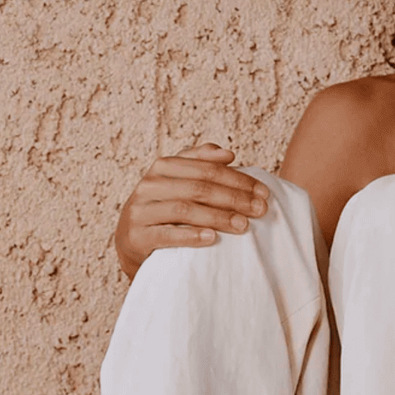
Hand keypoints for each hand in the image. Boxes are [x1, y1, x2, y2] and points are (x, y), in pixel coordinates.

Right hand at [114, 143, 269, 278]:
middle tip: (260, 209)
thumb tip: (227, 153)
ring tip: (243, 225)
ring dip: (218, 217)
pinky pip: (167, 234)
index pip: (207, 169)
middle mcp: (149, 185)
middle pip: (198, 188)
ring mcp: (140, 211)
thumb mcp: (179, 182)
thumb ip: (200, 163)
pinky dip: (191, 235)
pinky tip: (212, 238)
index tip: (263, 192)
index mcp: (162, 167)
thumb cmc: (164, 209)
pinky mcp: (136, 236)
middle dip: (234, 198)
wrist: (132, 242)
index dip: (238, 178)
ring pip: (184, 209)